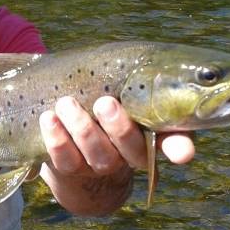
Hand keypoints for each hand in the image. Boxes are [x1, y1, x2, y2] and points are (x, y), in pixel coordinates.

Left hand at [38, 95, 194, 213]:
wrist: (73, 149)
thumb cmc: (105, 104)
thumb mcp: (123, 91)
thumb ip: (138, 81)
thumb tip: (147, 60)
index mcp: (151, 133)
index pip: (174, 142)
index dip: (179, 148)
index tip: (181, 153)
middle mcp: (129, 154)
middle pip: (132, 148)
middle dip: (119, 126)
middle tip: (105, 102)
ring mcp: (101, 164)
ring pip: (98, 153)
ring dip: (82, 128)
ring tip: (66, 103)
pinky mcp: (71, 168)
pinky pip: (65, 159)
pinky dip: (56, 139)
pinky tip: (49, 119)